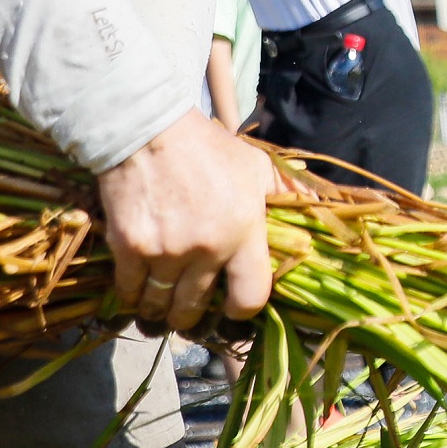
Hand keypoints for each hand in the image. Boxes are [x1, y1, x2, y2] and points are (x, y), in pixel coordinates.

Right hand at [95, 111, 279, 330]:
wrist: (148, 130)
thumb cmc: (207, 149)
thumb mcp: (256, 166)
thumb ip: (287, 194)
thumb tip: (318, 209)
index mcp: (244, 230)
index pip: (250, 297)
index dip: (241, 311)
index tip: (231, 309)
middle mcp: (206, 247)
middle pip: (194, 310)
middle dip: (191, 317)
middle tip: (188, 312)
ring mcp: (166, 251)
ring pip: (159, 306)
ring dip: (159, 311)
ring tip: (159, 307)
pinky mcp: (130, 247)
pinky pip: (128, 290)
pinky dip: (131, 295)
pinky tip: (136, 290)